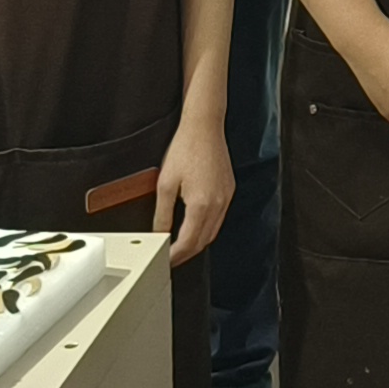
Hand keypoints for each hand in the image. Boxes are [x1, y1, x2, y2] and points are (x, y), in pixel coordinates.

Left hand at [154, 118, 235, 265]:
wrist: (204, 127)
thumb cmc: (186, 149)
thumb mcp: (165, 184)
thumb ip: (162, 214)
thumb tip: (159, 233)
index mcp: (201, 205)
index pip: (188, 243)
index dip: (175, 256)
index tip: (165, 260)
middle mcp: (218, 204)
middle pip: (203, 242)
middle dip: (187, 253)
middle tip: (171, 257)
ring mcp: (226, 198)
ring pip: (213, 232)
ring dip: (197, 242)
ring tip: (181, 244)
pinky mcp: (229, 191)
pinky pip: (219, 218)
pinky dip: (207, 228)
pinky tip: (196, 225)